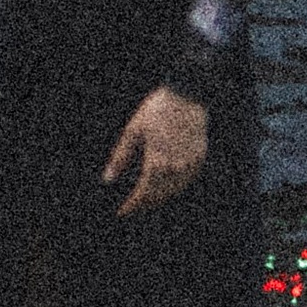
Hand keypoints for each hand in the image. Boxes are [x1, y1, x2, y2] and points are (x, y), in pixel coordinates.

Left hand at [104, 87, 206, 216]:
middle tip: (133, 206)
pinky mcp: (198, 157)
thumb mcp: (133, 131)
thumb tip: (108, 179)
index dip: (131, 206)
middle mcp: (174, 168)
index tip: (122, 212)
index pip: (142, 195)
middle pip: (157, 196)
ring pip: (173, 191)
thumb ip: (120, 157)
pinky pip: (186, 180)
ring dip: (159, 198)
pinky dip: (175, 186)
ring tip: (147, 199)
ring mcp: (188, 164)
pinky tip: (167, 185)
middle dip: (144, 204)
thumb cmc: (157, 110)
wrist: (187, 94)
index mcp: (156, 163)